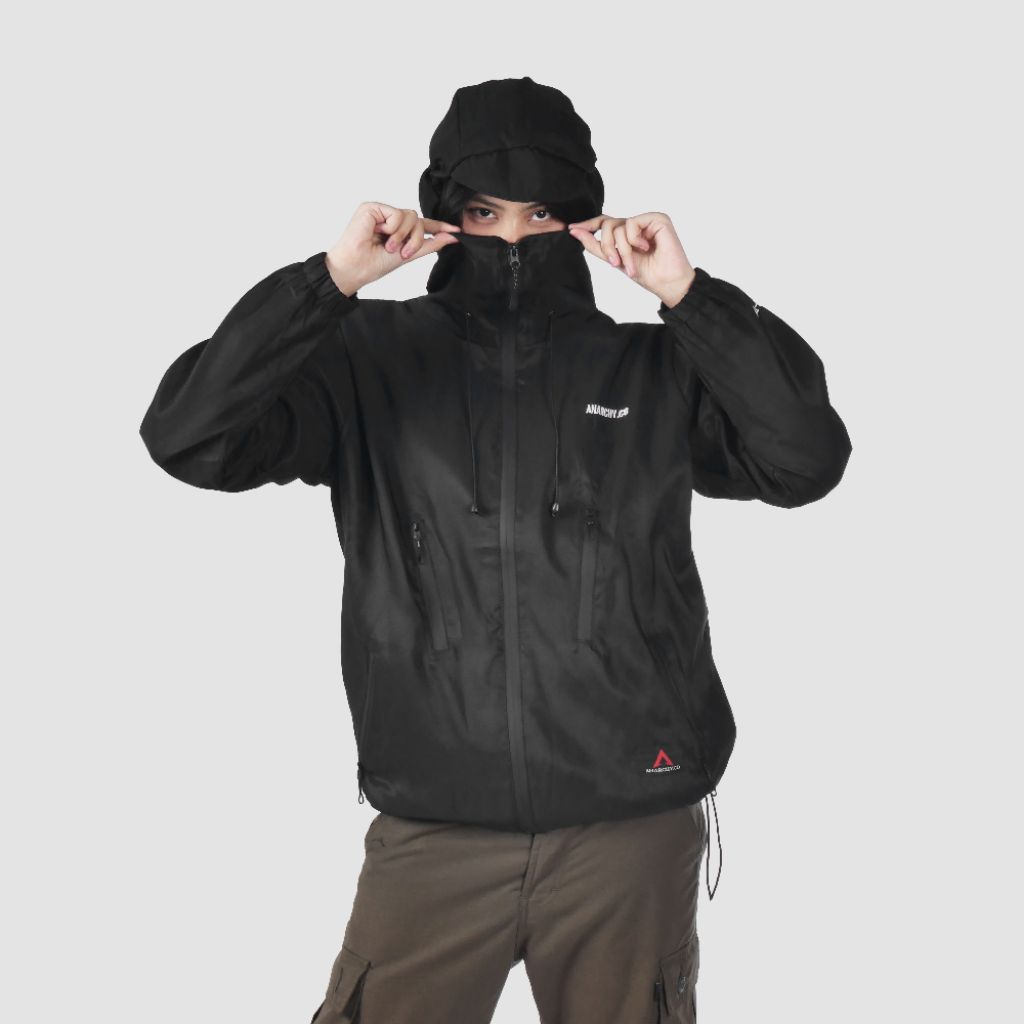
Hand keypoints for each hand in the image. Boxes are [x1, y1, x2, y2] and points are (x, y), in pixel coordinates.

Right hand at [325, 202, 461, 295]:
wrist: (356, 268)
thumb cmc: (375, 264)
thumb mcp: (409, 255)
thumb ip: (430, 244)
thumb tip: (452, 237)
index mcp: (398, 231)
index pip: (422, 225)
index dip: (439, 226)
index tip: (457, 231)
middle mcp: (390, 219)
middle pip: (418, 219)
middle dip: (415, 238)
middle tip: (402, 253)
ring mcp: (381, 212)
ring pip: (410, 215)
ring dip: (403, 235)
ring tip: (388, 246)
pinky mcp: (372, 207)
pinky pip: (397, 213)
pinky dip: (393, 228)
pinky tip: (379, 234)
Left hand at [567, 212, 696, 307]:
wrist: (667, 283)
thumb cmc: (647, 274)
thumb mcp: (615, 260)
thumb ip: (595, 246)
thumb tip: (575, 231)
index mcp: (627, 233)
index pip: (604, 223)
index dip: (588, 224)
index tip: (572, 229)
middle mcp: (636, 224)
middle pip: (607, 224)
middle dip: (606, 245)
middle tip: (614, 264)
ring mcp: (646, 220)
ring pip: (618, 226)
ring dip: (622, 250)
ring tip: (632, 265)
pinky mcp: (657, 218)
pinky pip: (631, 223)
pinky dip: (633, 240)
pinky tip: (646, 248)